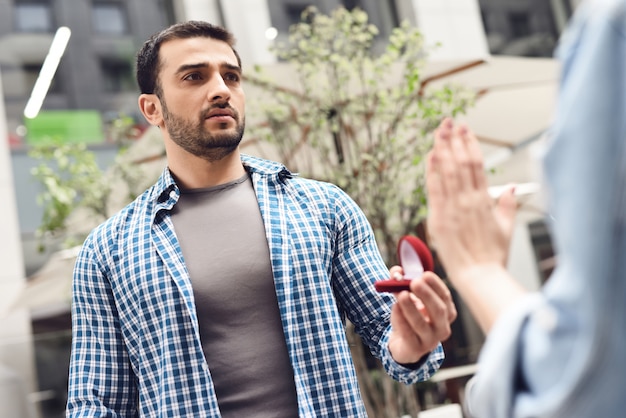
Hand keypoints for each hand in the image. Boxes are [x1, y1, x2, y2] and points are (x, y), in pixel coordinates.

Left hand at [388, 266, 456, 363]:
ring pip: (421, 324)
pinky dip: (401, 319)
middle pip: (438, 310)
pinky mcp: (415, 349)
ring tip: (401, 294)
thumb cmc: (409, 317)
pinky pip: (408, 334)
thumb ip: (401, 283)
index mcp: (446, 313)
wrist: (403, 344)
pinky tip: (394, 307)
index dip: (436, 285)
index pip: (445, 297)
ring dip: (411, 307)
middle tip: (414, 282)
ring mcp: (430, 341)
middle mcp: (442, 327)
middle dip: (426, 295)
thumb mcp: (407, 298)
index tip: (425, 274)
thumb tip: (396, 271)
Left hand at [426, 118, 517, 283]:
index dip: (470, 144)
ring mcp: (452, 208)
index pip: (477, 165)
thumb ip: (507, 205)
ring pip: (447, 171)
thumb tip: (509, 187)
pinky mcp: (438, 218)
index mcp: (485, 201)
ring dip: (443, 148)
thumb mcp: (506, 229)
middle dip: (455, 139)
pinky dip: (432, 171)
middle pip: (461, 162)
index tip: (466, 130)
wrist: (479, 276)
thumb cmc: (493, 256)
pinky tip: (430, 155)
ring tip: (439, 130)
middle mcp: (468, 200)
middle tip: (450, 122)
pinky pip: (434, 189)